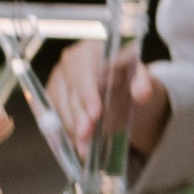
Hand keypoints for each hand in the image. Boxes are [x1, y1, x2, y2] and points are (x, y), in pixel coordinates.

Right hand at [45, 41, 167, 163]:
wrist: (121, 85)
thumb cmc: (130, 78)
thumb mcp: (142, 78)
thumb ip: (143, 82)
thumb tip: (142, 92)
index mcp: (95, 46)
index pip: (87, 70)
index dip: (89, 93)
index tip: (95, 114)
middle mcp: (72, 58)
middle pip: (71, 88)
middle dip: (78, 115)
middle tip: (86, 135)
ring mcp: (59, 75)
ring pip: (59, 102)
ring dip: (70, 126)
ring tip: (83, 147)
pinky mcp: (53, 91)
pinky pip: (50, 111)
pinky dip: (61, 128)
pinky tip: (72, 142)